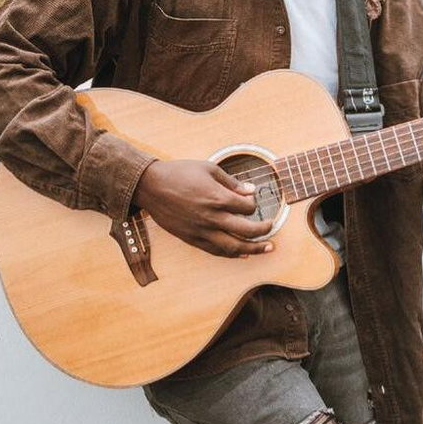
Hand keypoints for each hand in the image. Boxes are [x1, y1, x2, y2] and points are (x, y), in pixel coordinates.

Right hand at [132, 159, 273, 257]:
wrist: (151, 186)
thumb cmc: (180, 173)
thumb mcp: (209, 169)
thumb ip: (232, 182)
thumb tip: (251, 190)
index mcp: (218, 198)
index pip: (248, 207)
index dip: (254, 204)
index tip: (251, 200)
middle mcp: (212, 217)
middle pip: (246, 230)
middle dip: (263, 231)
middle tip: (271, 228)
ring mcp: (201, 231)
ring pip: (233, 247)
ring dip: (252, 250)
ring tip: (266, 249)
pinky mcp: (192, 238)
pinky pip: (215, 251)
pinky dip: (231, 254)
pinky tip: (241, 254)